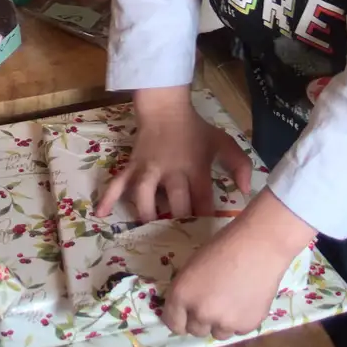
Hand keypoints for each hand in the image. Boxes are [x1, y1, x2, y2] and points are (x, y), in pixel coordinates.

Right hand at [96, 86, 252, 221]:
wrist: (165, 108)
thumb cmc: (195, 130)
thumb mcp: (223, 142)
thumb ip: (239, 165)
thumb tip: (244, 191)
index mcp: (195, 168)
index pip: (203, 200)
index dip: (205, 218)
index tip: (207, 234)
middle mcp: (171, 171)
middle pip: (175, 203)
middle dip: (178, 223)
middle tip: (180, 239)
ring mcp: (148, 169)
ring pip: (144, 196)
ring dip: (147, 215)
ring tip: (149, 230)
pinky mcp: (132, 166)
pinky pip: (118, 182)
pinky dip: (108, 197)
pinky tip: (101, 213)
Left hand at [161, 190, 313, 338]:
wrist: (259, 245)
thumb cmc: (224, 247)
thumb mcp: (193, 266)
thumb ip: (188, 291)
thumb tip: (189, 308)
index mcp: (181, 295)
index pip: (173, 322)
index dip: (180, 319)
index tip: (187, 316)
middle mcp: (200, 313)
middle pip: (196, 331)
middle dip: (202, 320)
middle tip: (214, 303)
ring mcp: (224, 323)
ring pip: (218, 333)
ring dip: (222, 322)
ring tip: (233, 300)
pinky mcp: (246, 326)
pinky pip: (239, 330)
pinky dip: (241, 319)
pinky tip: (247, 299)